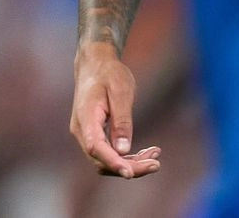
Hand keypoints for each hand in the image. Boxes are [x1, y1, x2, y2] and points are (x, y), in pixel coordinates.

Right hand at [69, 43, 161, 178]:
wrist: (95, 64)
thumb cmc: (109, 74)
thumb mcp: (121, 91)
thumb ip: (122, 120)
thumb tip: (123, 149)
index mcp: (86, 119)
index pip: (96, 148)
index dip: (113, 163)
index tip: (131, 173)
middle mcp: (83, 131)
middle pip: (101, 160)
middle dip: (128, 167)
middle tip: (156, 164)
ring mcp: (87, 134)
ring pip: (105, 159)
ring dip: (130, 163)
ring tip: (155, 156)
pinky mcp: (95, 134)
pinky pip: (108, 152)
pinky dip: (127, 156)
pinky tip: (147, 151)